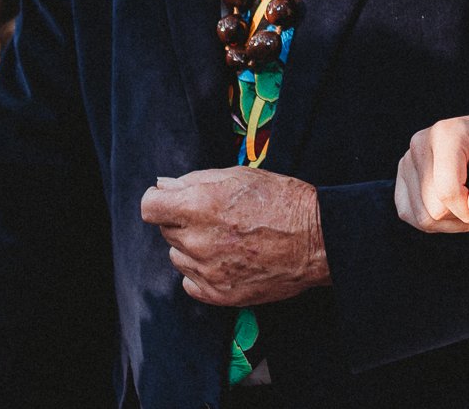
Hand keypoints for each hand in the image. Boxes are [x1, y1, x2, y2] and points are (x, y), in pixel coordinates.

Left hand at [139, 169, 328, 306]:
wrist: (318, 239)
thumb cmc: (284, 201)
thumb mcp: (241, 176)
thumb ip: (195, 180)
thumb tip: (163, 186)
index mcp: (199, 205)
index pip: (150, 207)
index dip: (161, 201)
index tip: (173, 202)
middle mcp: (198, 239)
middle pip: (167, 231)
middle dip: (186, 222)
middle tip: (219, 218)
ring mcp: (206, 270)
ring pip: (178, 257)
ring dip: (194, 247)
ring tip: (229, 240)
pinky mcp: (217, 294)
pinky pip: (190, 282)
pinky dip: (203, 272)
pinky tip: (229, 261)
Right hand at [395, 113, 468, 233]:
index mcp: (445, 134)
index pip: (447, 190)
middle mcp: (420, 145)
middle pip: (432, 208)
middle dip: (463, 217)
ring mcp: (407, 161)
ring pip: (420, 216)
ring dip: (451, 223)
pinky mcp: (404, 177)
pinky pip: (411, 214)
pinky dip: (436, 222)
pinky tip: (457, 211)